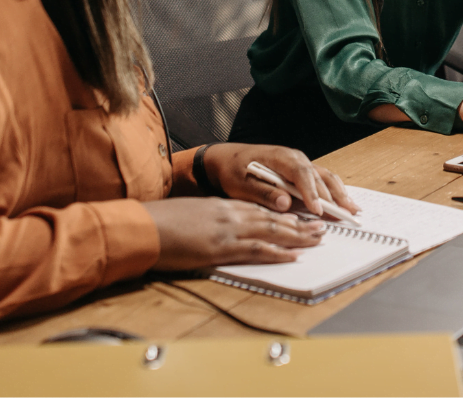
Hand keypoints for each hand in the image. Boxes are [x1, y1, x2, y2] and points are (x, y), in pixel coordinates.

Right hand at [144, 197, 326, 269]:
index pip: (258, 209)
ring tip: (316, 239)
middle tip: (318, 227)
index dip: (281, 214)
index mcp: (221, 206)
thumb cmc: (159, 221)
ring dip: (296, 236)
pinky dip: (277, 252)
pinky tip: (292, 256)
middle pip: (271, 218)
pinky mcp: (221, 248)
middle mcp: (229, 214)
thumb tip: (214, 228)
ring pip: (270, 231)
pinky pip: (255, 249)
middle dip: (297, 224)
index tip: (298, 217)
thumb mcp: (188, 214)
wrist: (143, 226)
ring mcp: (227, 231)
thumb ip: (206, 219)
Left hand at [198, 143, 357, 216]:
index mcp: (279, 157)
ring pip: (324, 176)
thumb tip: (285, 203)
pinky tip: (343, 201)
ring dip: (339, 193)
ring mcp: (300, 162)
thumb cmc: (233, 170)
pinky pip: (322, 178)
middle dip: (333, 195)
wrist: (228, 159)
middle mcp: (294, 157)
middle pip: (318, 176)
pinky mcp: (301, 170)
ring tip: (352, 209)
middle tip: (345, 214)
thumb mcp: (241, 184)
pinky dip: (334, 190)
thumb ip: (263, 193)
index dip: (311, 192)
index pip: (300, 173)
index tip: (317, 210)